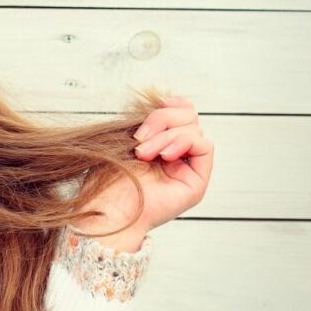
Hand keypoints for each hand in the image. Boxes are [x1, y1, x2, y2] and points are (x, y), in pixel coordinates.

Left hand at [74, 96, 213, 251]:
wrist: (106, 209)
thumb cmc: (106, 179)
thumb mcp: (124, 140)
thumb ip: (147, 122)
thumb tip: (163, 101)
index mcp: (159, 144)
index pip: (181, 112)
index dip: (171, 104)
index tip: (153, 107)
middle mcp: (176, 156)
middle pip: (188, 116)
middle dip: (162, 119)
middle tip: (139, 139)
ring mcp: (186, 169)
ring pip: (194, 128)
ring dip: (165, 135)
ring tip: (143, 153)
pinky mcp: (196, 182)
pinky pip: (204, 146)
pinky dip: (183, 142)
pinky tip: (163, 156)